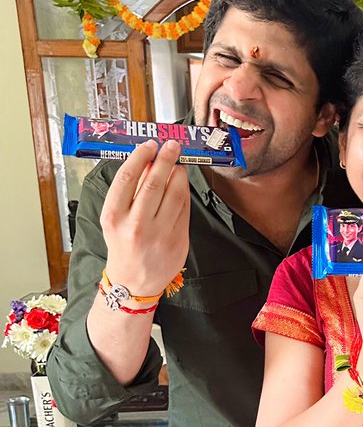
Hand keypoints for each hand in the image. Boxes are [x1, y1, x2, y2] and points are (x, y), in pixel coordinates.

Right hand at [100, 139, 189, 295]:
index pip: (127, 178)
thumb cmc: (123, 244)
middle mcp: (136, 225)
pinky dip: (184, 192)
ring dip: (179, 174)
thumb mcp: (115, 218)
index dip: (141, 157)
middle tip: (172, 145)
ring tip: (178, 164)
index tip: (150, 145)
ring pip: (174, 194)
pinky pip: (184, 209)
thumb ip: (130, 192)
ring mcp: (159, 234)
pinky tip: (181, 184)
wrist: (133, 281)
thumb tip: (148, 161)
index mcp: (114, 217)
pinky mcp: (177, 240)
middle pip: (154, 183)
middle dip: (165, 159)